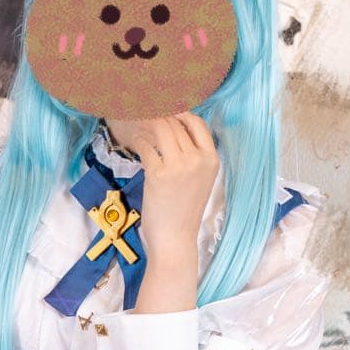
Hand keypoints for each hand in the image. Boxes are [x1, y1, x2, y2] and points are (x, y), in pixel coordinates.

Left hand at [132, 112, 219, 260]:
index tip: (169, 111)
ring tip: (141, 126)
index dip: (181, 113)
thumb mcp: (200, 180)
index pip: (198, 123)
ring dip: (148, 125)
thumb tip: (174, 129)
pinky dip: (140, 142)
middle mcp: (197, 160)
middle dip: (159, 116)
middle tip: (146, 115)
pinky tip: (138, 144)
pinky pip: (146, 147)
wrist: (175, 238)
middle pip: (176, 124)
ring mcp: (178, 166)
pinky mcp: (158, 174)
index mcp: (211, 160)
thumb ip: (193, 156)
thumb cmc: (184, 210)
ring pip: (161, 130)